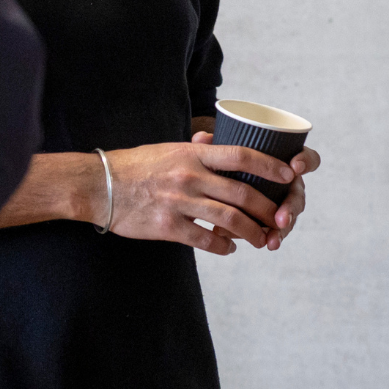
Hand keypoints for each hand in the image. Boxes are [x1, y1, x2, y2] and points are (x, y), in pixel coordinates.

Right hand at [99, 141, 294, 254]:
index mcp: (193, 153)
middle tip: (280, 219)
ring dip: (252, 232)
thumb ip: (196, 149)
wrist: (100, 186)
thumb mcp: (169, 149)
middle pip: (243, 193)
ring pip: (229, 219)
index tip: (289, 174)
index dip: (269, 166)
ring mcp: (180, 201)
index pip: (242, 156)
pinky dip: (222, 246)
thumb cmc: (136, 166)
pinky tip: (230, 249)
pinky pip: (204, 239)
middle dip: (267, 209)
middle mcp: (190, 176)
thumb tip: (215, 140)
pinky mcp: (168, 226)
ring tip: (262, 239)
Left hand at [191, 132, 320, 251]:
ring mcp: (282, 202)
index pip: (305, 158)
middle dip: (291, 206)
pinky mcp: (273, 220)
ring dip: (284, 227)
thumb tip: (201, 138)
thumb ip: (213, 146)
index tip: (293, 166)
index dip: (305, 160)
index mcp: (282, 160)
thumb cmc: (225, 165)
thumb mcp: (220, 154)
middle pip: (298, 192)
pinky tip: (268, 244)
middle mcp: (287, 182)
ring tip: (272, 239)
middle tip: (280, 218)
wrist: (218, 189)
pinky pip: (278, 229)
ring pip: (290, 215)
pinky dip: (274, 237)